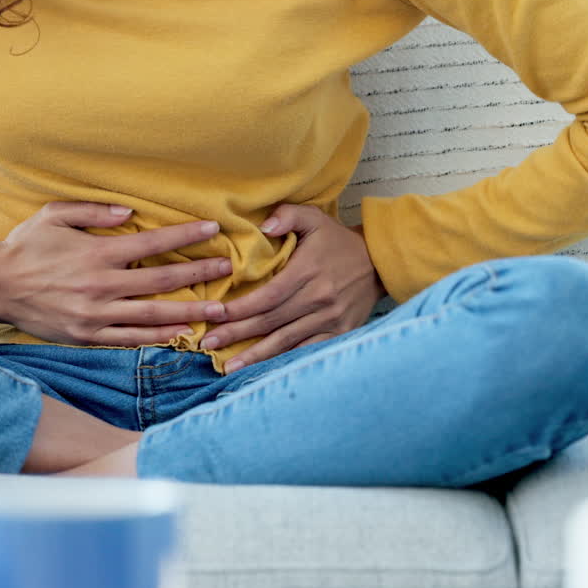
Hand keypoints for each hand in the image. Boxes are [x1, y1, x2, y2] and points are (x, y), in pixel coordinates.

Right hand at [0, 201, 233, 346]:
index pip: (152, 244)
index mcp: (97, 253)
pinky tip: (180, 334)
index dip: (185, 236)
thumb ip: (94, 212)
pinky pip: (130, 338)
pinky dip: (157, 337)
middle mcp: (101, 285)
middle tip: (228, 270)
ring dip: (189, 312)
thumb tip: (131, 214)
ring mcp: (95, 314)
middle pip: (162, 282)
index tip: (212, 229)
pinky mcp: (87, 335)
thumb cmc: (25, 246)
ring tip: (219, 310)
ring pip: (152, 316)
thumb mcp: (55, 215)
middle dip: (199, 275)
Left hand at [200, 204, 386, 372]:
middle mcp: (318, 299)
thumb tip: (265, 225)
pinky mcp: (340, 333)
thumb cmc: (338, 241)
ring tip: (228, 368)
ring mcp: (330, 319)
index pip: (267, 296)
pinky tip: (263, 372)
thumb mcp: (314, 218)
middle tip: (207, 344)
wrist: (380, 262)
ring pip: (286, 341)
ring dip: (255, 356)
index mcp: (307, 272)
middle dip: (237, 334)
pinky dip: (284, 361)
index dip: (239, 308)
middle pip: (270, 321)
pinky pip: (307, 350)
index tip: (214, 316)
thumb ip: (288, 215)